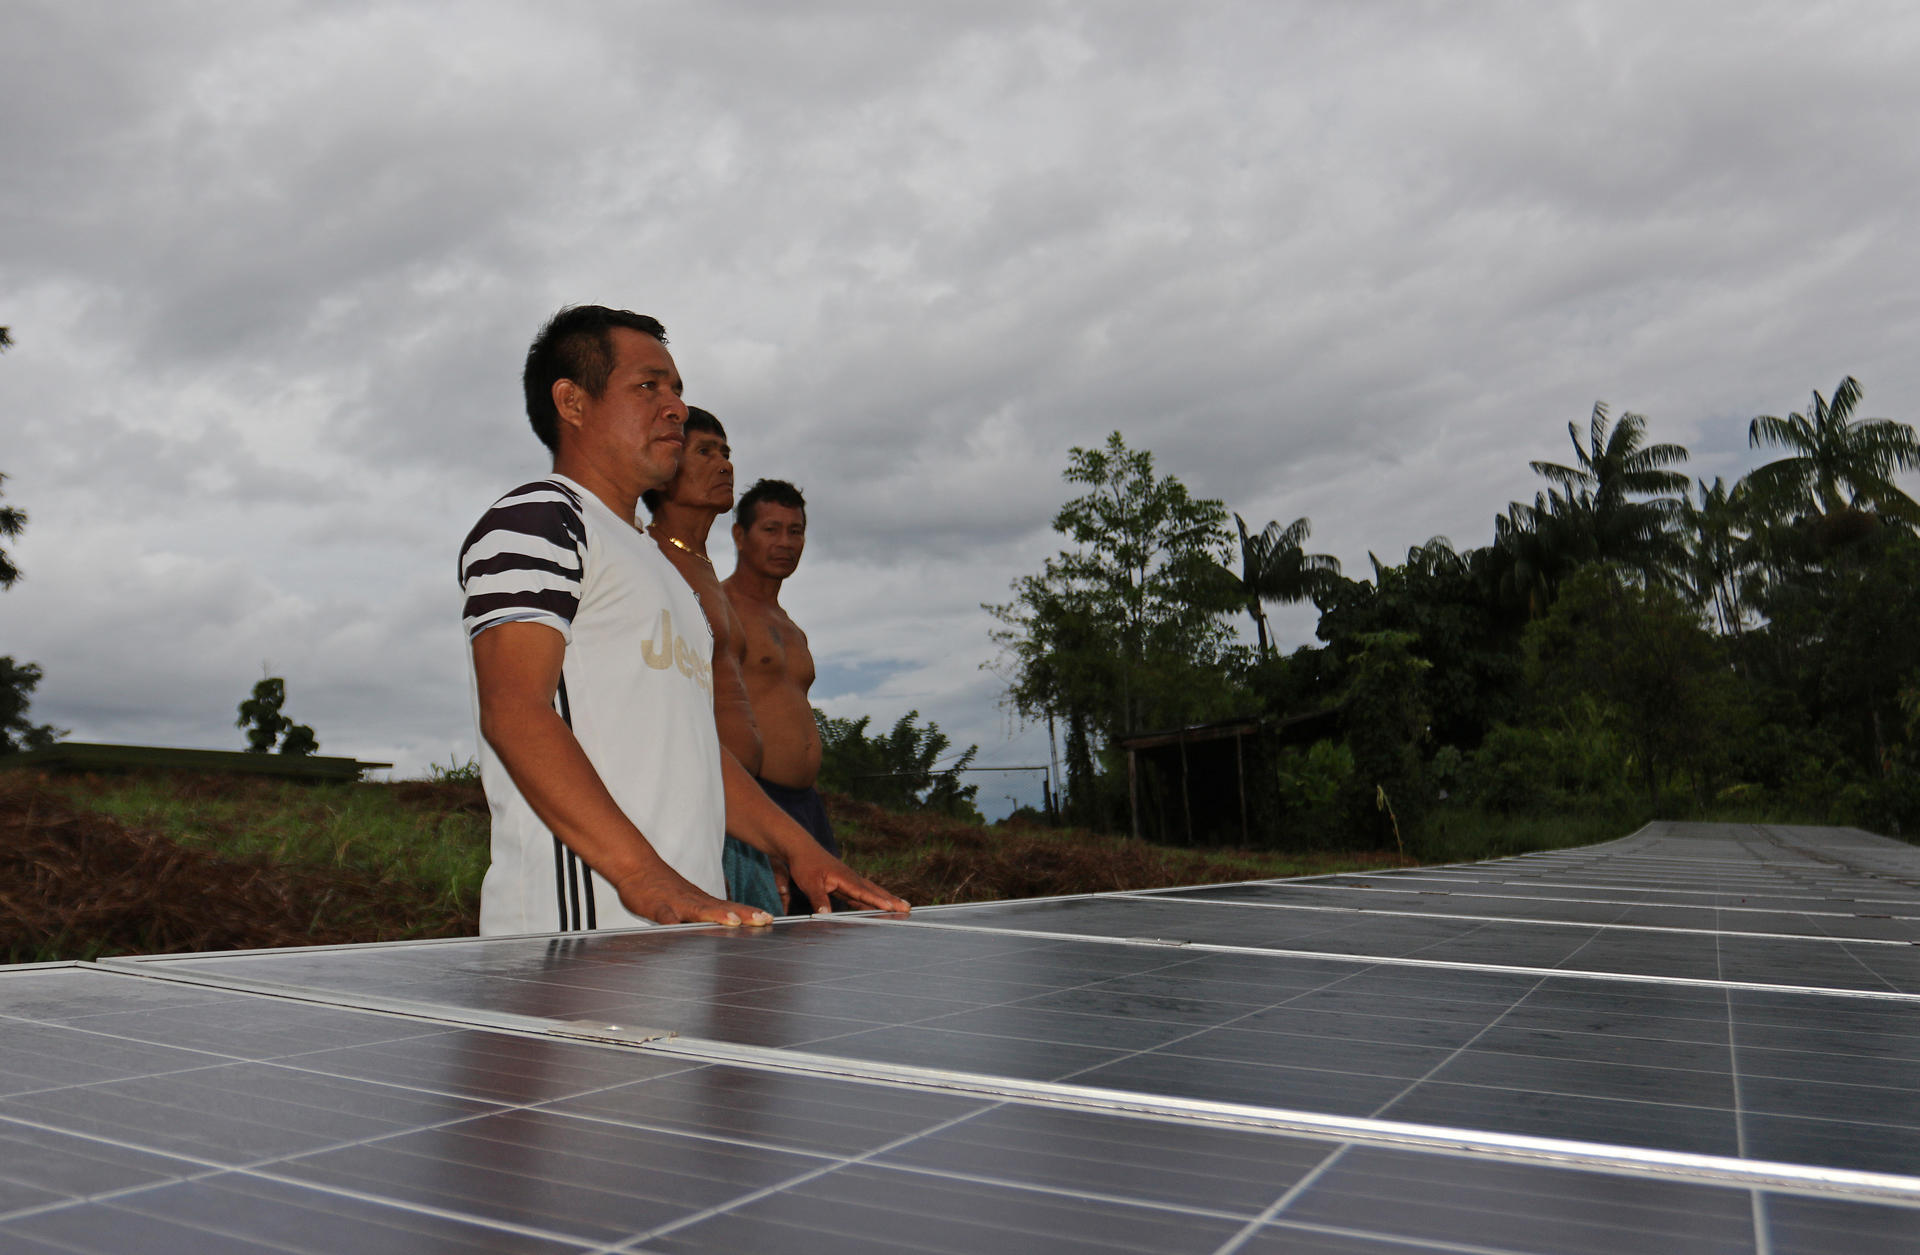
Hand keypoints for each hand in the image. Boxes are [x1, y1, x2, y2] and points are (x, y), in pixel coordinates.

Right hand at [611, 866, 772, 926]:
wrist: (636, 866)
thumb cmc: (663, 888)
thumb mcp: (688, 902)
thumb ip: (704, 914)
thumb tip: (725, 925)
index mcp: (702, 902)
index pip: (730, 908)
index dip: (749, 914)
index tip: (769, 919)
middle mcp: (694, 901)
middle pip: (722, 909)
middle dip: (743, 915)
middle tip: (764, 920)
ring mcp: (676, 903)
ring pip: (698, 910)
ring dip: (715, 916)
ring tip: (733, 923)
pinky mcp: (657, 906)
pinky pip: (665, 915)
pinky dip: (671, 922)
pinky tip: (677, 928)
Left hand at [786, 844, 909, 915]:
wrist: (801, 849)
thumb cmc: (805, 864)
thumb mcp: (809, 883)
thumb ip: (819, 900)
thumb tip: (825, 915)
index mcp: (845, 878)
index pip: (863, 892)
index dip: (877, 901)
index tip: (891, 907)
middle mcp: (851, 878)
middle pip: (874, 891)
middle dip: (891, 900)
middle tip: (908, 907)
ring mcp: (849, 880)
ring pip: (871, 891)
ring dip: (886, 899)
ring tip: (901, 906)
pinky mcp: (845, 883)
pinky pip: (862, 893)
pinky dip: (872, 900)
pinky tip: (877, 906)